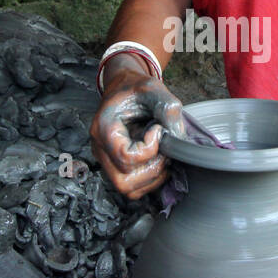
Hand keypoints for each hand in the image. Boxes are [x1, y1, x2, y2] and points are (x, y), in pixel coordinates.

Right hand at [90, 56, 185, 199]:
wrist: (124, 89)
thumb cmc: (134, 89)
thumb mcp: (153, 88)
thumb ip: (167, 108)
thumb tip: (178, 137)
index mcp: (104, 127)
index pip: (125, 157)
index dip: (149, 150)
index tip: (158, 130)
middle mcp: (100, 148)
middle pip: (123, 181)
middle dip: (152, 169)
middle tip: (164, 149)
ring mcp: (106, 160)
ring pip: (128, 189)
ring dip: (152, 177)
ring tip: (163, 155)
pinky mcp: (115, 166)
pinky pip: (132, 187)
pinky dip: (150, 180)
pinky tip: (158, 161)